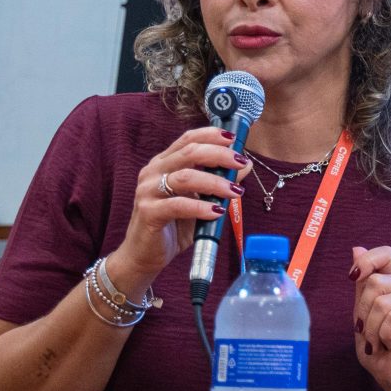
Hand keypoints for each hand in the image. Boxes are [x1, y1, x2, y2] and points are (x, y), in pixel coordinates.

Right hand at [114, 127, 249, 287]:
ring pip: (185, 177)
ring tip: (235, 191)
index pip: (187, 139)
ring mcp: (148, 191)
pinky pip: (177, 205)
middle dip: (219, 155)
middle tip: (241, 163)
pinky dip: (200, 207)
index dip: (211, 135)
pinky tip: (216, 212)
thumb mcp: (201, 200)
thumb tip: (245, 165)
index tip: (234, 138)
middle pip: (189, 153)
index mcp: (164, 163)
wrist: (145, 255)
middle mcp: (153, 172)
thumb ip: (218, 181)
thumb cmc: (174, 225)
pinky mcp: (148, 212)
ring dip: (215, 182)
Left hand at [349, 244, 390, 390]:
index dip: (367, 262)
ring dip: (373, 329)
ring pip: (383, 302)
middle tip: (368, 331)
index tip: (353, 277)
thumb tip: (356, 248)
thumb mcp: (362, 316)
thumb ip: (361, 286)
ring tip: (379, 342)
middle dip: (362, 312)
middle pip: (375, 282)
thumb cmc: (380, 349)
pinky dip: (385, 334)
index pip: (386, 254)